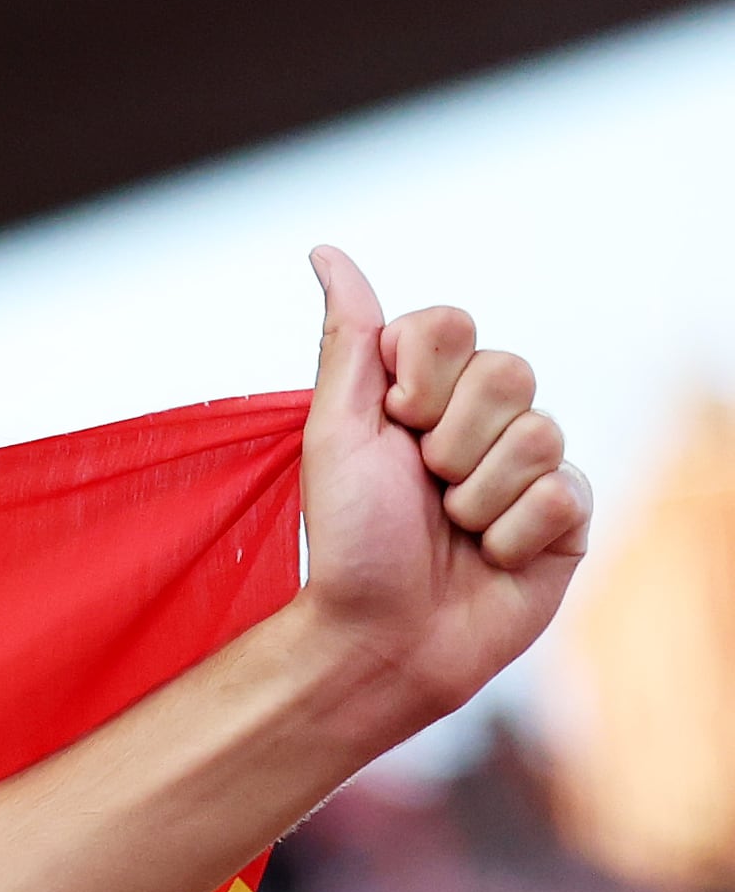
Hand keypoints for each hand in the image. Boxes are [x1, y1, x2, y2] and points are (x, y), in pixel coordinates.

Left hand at [296, 245, 588, 732]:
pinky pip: (560, 493)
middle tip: (422, 489)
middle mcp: (485, 420)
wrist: (378, 638)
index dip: (418, 378)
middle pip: (508, 371)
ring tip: (451, 531)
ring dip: (476, 497)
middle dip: (448, 442)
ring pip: (537, 435)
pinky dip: (511, 535)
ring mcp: (532, 466)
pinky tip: (488, 559)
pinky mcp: (567, 515)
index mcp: (428, 393)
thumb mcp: (336, 433)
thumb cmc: (349, 542)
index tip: (390, 427)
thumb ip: (348, 339)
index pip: (452, 326)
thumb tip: (325, 253)